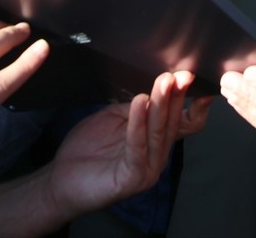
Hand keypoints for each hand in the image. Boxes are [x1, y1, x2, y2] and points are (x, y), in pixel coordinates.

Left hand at [48, 72, 212, 217]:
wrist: (61, 178)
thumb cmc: (88, 148)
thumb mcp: (117, 117)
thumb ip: (138, 106)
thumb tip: (157, 87)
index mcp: (157, 140)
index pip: (186, 122)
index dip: (194, 103)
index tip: (191, 79)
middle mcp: (157, 155)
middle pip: (174, 123)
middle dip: (177, 95)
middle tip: (179, 75)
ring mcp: (147, 169)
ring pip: (159, 132)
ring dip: (161, 105)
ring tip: (162, 84)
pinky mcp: (132, 178)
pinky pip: (138, 147)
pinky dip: (139, 123)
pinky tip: (140, 103)